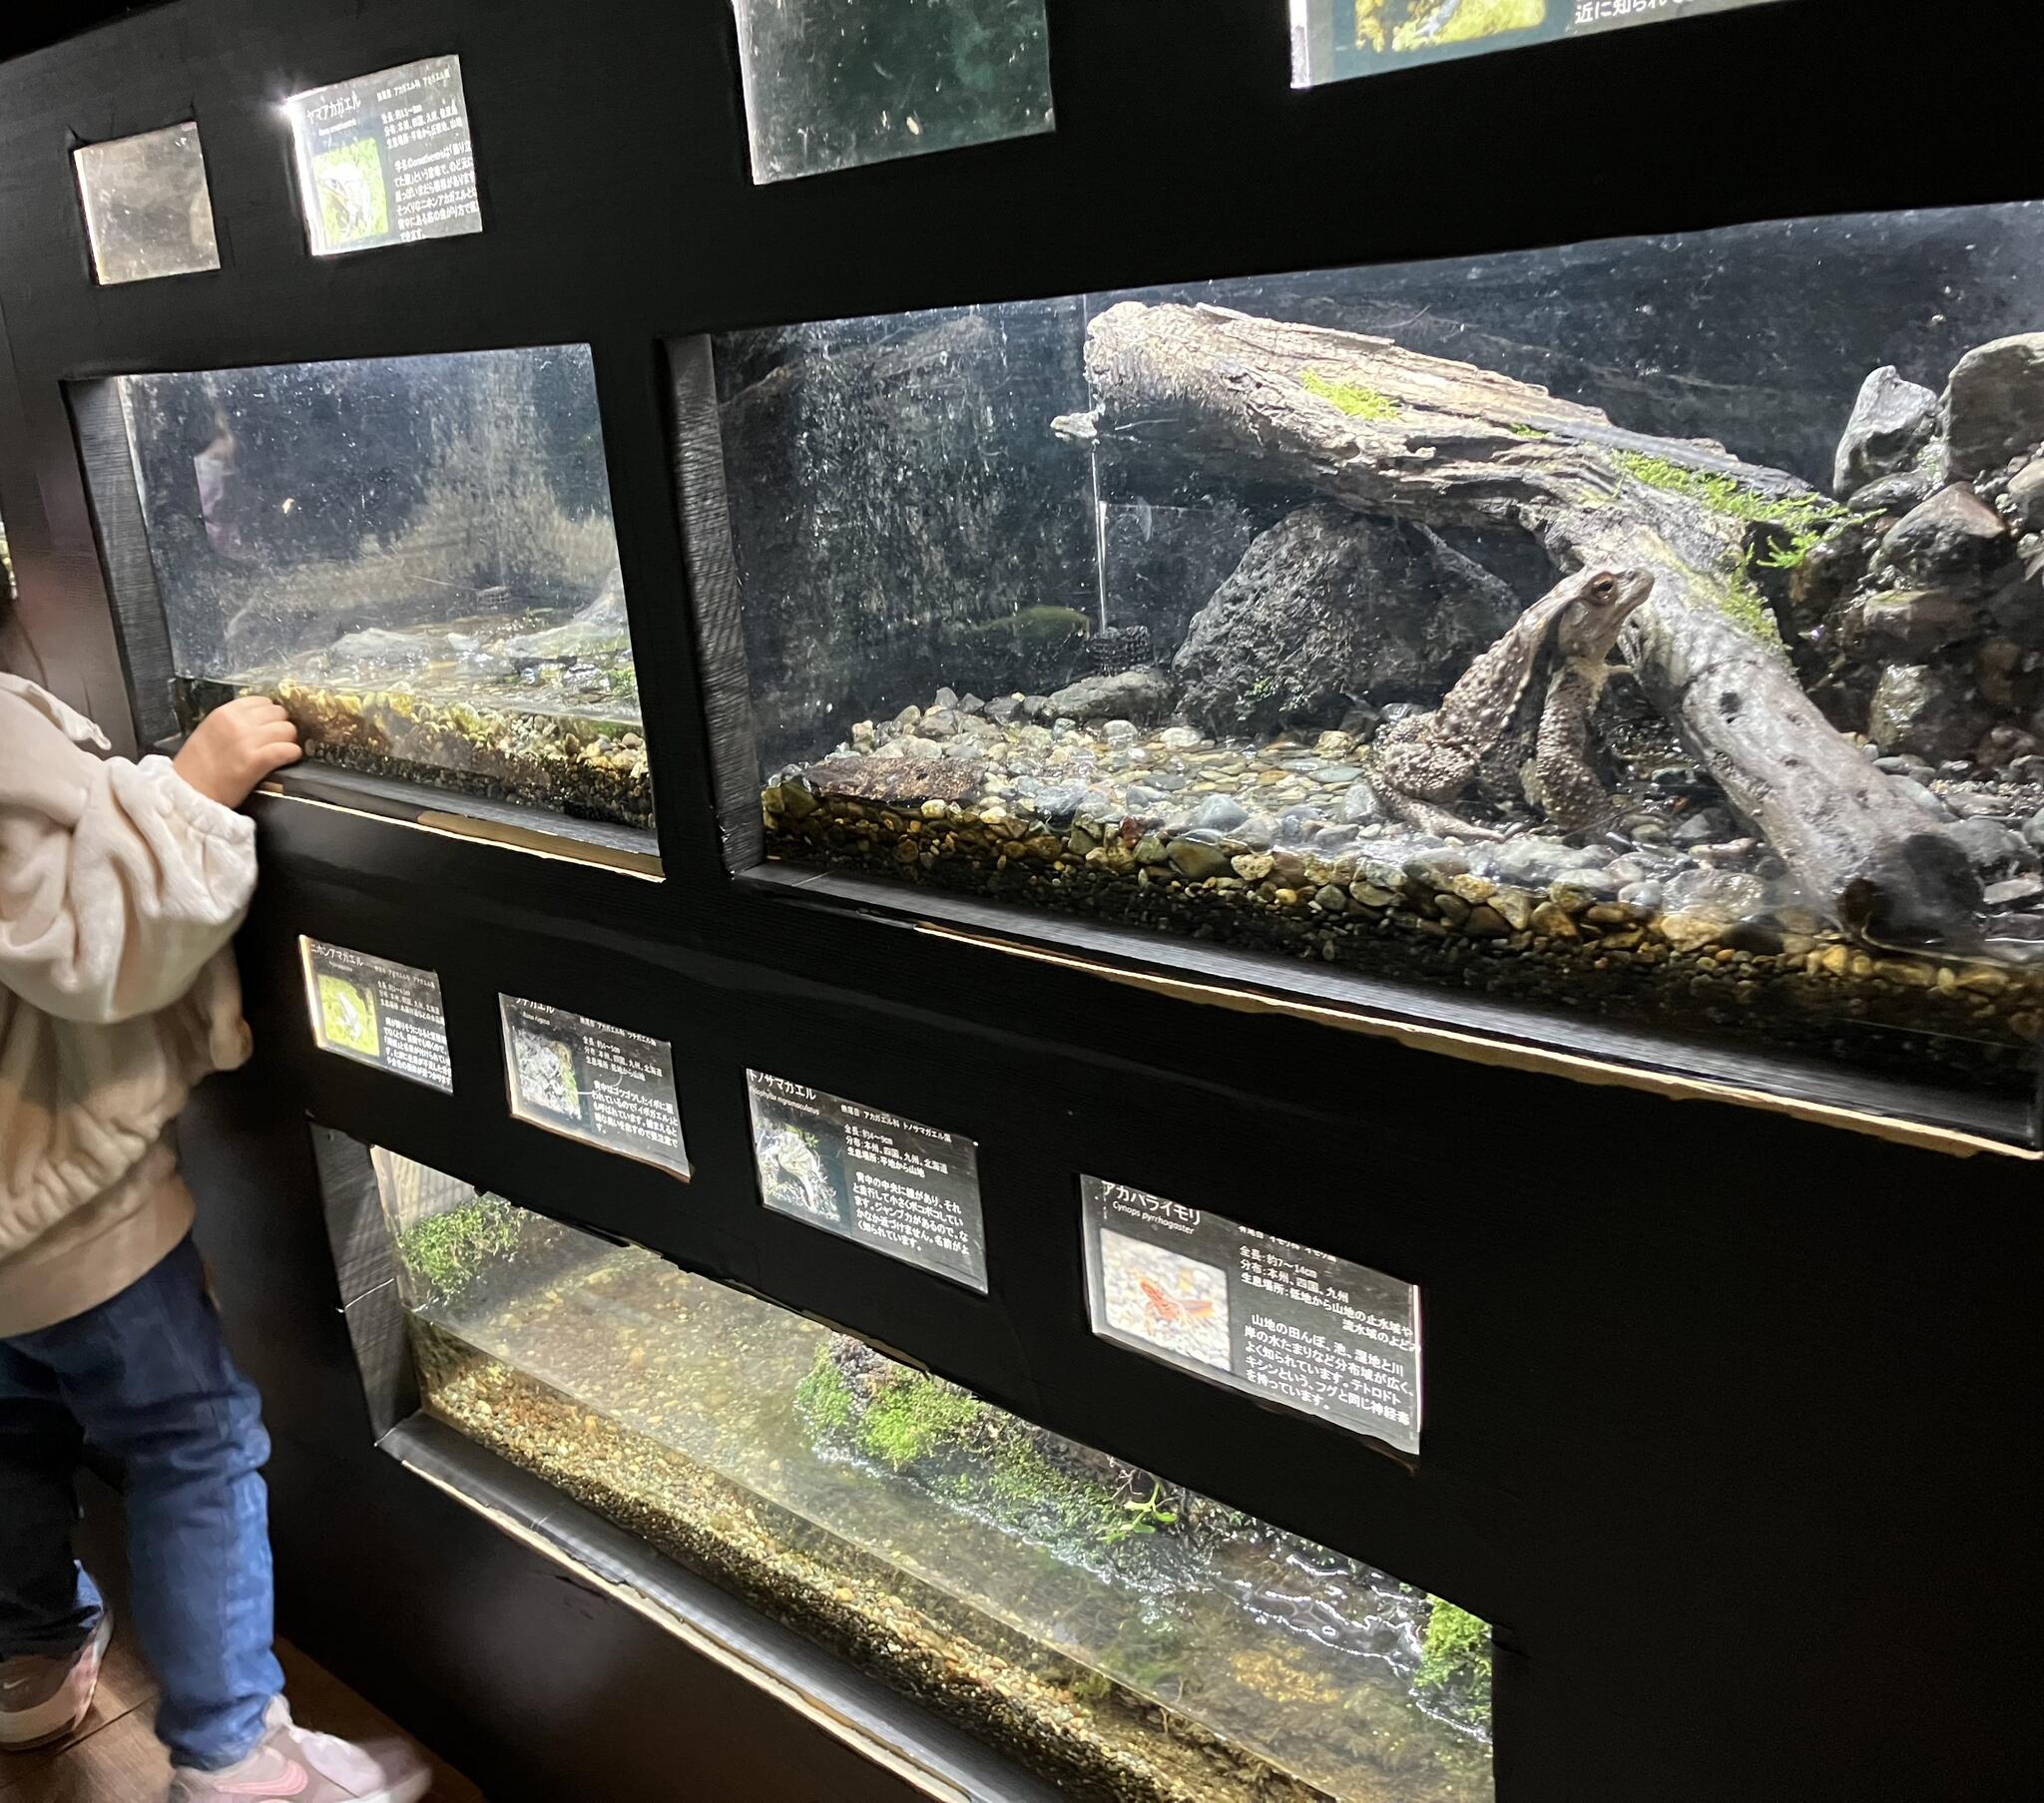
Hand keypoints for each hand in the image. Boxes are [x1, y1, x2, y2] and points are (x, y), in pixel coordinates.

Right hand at [172, 696, 302, 808]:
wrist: (188, 793)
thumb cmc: (197, 767)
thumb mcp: (209, 732)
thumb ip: (232, 722)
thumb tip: (259, 719)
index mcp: (224, 713)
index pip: (262, 701)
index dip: (269, 715)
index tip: (267, 726)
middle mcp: (237, 722)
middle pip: (279, 713)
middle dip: (280, 726)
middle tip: (275, 741)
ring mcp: (247, 741)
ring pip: (287, 729)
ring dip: (288, 740)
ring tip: (280, 751)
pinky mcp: (256, 761)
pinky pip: (288, 749)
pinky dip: (292, 754)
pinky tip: (287, 759)